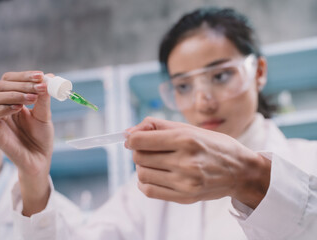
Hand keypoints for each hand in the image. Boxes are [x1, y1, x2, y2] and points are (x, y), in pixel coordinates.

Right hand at [0, 71, 52, 215]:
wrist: (41, 159)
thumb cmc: (41, 137)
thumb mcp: (44, 114)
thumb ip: (44, 97)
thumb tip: (48, 77)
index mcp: (11, 100)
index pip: (9, 80)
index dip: (24, 76)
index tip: (41, 76)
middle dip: (21, 84)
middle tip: (39, 87)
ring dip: (11, 94)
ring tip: (31, 98)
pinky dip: (2, 108)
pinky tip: (19, 109)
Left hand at [126, 117, 270, 208]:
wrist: (241, 171)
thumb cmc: (214, 145)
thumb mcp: (189, 128)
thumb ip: (157, 126)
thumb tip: (128, 132)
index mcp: (186, 140)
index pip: (140, 141)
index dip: (131, 138)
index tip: (134, 138)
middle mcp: (185, 162)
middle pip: (139, 157)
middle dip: (139, 151)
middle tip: (150, 149)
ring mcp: (185, 182)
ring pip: (141, 174)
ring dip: (142, 166)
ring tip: (155, 162)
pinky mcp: (185, 197)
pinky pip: (149, 191)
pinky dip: (145, 182)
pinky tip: (156, 174)